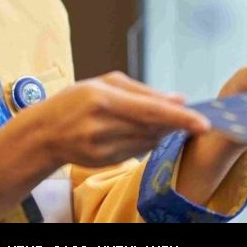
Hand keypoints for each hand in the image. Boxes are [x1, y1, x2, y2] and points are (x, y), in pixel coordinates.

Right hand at [28, 71, 210, 167]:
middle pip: (152, 128)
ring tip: (155, 121)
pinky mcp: (104, 162)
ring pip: (148, 142)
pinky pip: (137, 152)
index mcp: (102, 99)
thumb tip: (179, 99)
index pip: (149, 110)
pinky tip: (136, 132)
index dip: (179, 118)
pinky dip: (145, 142)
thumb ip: (142, 91)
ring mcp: (102, 147)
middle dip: (175, 124)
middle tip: (192, 119)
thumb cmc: (75, 101)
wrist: (43, 133)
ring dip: (160, 132)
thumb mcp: (103, 84)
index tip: (203, 123)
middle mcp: (101, 126)